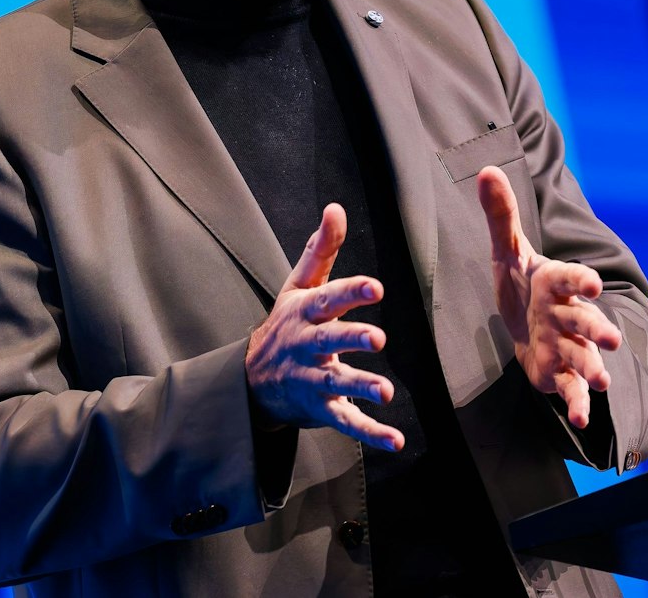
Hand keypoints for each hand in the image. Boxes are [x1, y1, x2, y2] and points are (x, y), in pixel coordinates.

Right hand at [244, 204, 404, 450]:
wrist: (251, 380)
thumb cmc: (286, 324)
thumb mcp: (298, 286)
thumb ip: (321, 249)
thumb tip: (336, 208)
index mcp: (305, 312)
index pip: (328, 298)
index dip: (351, 292)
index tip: (375, 287)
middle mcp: (307, 345)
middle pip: (330, 339)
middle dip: (352, 338)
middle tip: (377, 338)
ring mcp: (312, 378)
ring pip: (337, 382)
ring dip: (361, 386)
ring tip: (385, 391)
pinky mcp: (321, 408)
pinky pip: (347, 422)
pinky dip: (371, 433)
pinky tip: (396, 440)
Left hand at [477, 166, 622, 428]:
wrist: (526, 321)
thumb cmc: (522, 283)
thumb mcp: (506, 250)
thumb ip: (500, 214)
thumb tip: (486, 170)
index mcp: (556, 283)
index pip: (570, 279)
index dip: (579, 281)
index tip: (590, 283)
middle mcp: (567, 315)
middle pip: (585, 322)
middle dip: (598, 331)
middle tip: (612, 340)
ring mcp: (566, 346)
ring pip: (583, 358)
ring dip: (593, 369)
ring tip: (603, 382)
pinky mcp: (558, 373)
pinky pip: (572, 389)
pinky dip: (578, 403)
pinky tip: (580, 419)